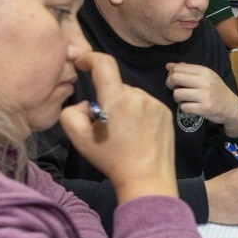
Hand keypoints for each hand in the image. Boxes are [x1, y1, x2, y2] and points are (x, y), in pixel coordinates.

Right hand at [59, 53, 176, 203]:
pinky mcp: (166, 112)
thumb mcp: (80, 139)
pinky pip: (146, 105)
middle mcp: (138, 96)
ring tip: (124, 133)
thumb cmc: (112, 160)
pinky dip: (138, 113)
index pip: (103, 63)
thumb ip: (71, 112)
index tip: (83, 64)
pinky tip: (138, 133)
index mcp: (117, 99)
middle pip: (116, 86)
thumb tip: (86, 103)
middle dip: (108, 99)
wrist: (147, 179)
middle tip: (106, 125)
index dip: (90, 58)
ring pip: (131, 96)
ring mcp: (155, 103)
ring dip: (124, 107)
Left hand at [165, 62, 237, 134]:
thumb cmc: (216, 90)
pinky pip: (184, 107)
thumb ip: (187, 70)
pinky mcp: (204, 108)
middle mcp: (205, 82)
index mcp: (205, 71)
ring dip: (178, 98)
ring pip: (177, 94)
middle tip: (175, 88)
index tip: (175, 79)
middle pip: (175, 78)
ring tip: (185, 99)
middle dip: (170, 84)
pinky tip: (191, 106)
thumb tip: (168, 66)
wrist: (231, 107)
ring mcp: (205, 95)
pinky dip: (185, 108)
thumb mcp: (205, 76)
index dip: (171, 73)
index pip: (179, 68)